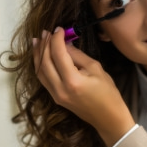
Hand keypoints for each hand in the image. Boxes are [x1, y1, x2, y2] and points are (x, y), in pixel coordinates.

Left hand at [33, 28, 134, 146]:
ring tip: (38, 40)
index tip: (59, 29)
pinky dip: (40, 65)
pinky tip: (40, 56)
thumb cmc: (107, 93)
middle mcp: (60, 89)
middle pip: (45, 62)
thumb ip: (77, 56)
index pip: (58, 54)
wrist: (108, 118)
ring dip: (38, 54)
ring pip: (40, 71)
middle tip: (46, 32)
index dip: (57, 39)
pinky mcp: (55, 97)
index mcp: (72, 81)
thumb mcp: (96, 69)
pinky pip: (43, 79)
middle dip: (45, 45)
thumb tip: (65, 43)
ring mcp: (55, 95)